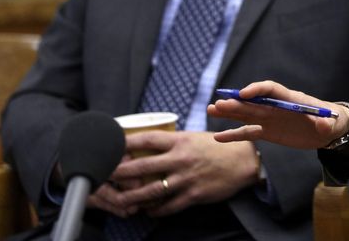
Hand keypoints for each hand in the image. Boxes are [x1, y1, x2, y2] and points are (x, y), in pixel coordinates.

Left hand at [91, 130, 259, 216]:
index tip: (110, 145)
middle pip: (142, 167)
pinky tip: (146, 211)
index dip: (126, 142)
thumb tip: (150, 143)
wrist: (245, 161)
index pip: (147, 139)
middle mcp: (180, 159)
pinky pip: (168, 206)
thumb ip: (174, 141)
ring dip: (132, 198)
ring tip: (119, 201)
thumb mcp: (195, 137)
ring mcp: (186, 178)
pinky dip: (155, 211)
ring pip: (151, 191)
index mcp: (181, 141)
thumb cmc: (219, 146)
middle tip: (103, 175)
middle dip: (119, 172)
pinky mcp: (193, 195)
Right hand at [209, 80, 348, 148]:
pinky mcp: (268, 132)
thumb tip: (324, 124)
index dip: (258, 90)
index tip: (244, 94)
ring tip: (211, 110)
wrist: (328, 129)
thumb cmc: (331, 119)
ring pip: (246, 115)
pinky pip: (248, 133)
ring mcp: (270, 119)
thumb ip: (326, 123)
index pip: (271, 90)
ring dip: (229, 113)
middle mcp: (276, 107)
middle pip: (253, 102)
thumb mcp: (331, 121)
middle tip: (219, 103)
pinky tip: (217, 138)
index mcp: (290, 99)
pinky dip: (233, 135)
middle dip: (237, 103)